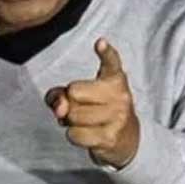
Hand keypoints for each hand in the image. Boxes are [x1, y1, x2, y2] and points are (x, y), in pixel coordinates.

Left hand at [45, 38, 139, 168]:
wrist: (125, 140)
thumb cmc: (98, 110)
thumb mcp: (82, 95)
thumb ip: (62, 94)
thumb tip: (59, 107)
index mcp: (115, 79)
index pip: (111, 62)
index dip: (105, 52)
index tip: (100, 43)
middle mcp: (120, 95)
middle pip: (74, 92)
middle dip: (68, 102)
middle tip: (80, 107)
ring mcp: (117, 117)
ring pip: (73, 115)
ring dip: (70, 122)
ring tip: (83, 122)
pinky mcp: (110, 137)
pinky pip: (75, 134)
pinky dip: (74, 135)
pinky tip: (86, 134)